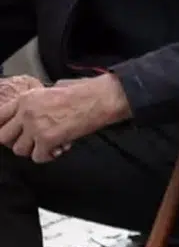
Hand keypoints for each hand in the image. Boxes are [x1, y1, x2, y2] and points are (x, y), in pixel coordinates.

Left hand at [0, 74, 129, 162]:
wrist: (101, 98)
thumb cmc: (85, 92)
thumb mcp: (54, 90)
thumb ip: (39, 102)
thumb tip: (39, 110)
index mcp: (26, 98)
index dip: (5, 129)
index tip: (13, 135)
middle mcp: (26, 112)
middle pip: (3, 137)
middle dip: (17, 142)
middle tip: (31, 142)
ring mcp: (35, 126)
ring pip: (19, 150)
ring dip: (33, 150)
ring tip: (47, 147)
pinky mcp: (48, 139)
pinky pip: (38, 157)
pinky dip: (48, 156)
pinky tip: (59, 149)